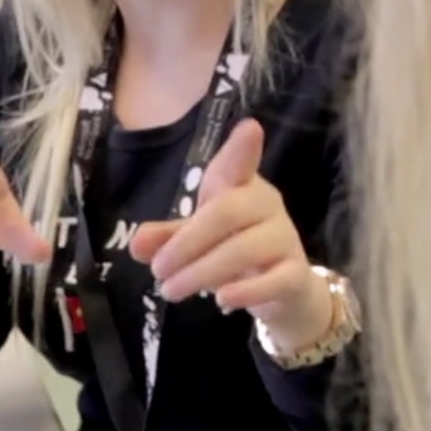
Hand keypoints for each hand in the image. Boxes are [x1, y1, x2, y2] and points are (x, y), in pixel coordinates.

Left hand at [129, 119, 331, 346]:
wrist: (283, 289)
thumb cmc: (235, 249)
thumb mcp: (197, 239)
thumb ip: (167, 238)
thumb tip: (135, 245)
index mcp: (241, 187)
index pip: (240, 163)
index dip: (243, 148)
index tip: (250, 128)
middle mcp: (267, 205)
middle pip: (228, 211)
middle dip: (187, 243)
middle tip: (158, 271)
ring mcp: (285, 238)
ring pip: (246, 249)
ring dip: (203, 272)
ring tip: (172, 291)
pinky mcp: (296, 274)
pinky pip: (275, 280)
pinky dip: (246, 291)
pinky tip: (221, 301)